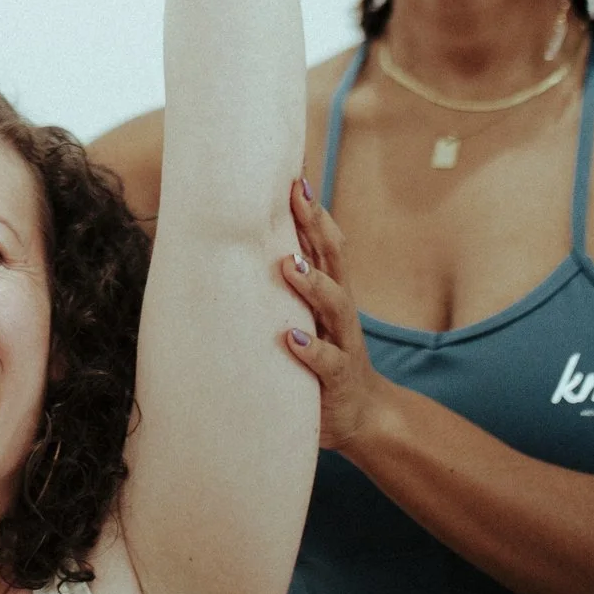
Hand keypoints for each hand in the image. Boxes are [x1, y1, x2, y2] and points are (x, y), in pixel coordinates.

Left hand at [280, 177, 388, 452]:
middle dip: (316, 226)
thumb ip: (281, 292)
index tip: (295, 176)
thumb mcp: (305, 320)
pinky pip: (328, 363)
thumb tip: (231, 256)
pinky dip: (313, 350)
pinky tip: (293, 339)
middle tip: (295, 196)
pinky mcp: (340, 381)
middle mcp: (340, 312)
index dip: (313, 210)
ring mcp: (344, 343)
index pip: (324, 244)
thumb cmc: (322, 360)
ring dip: (314, 283)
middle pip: (334, 260)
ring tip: (290, 264)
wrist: (363, 418)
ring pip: (336, 306)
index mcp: (329, 294)